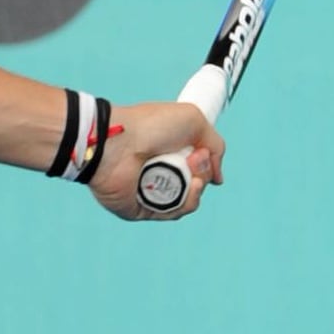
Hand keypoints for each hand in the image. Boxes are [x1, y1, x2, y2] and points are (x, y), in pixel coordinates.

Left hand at [86, 101, 226, 220]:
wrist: (117, 141)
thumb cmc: (149, 126)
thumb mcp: (193, 121)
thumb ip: (215, 145)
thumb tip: (217, 177)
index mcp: (165, 151)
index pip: (194, 166)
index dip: (204, 162)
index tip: (202, 152)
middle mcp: (156, 171)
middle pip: (194, 184)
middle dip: (202, 172)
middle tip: (194, 158)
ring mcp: (148, 191)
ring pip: (187, 201)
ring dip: (198, 189)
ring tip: (192, 173)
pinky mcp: (140, 208)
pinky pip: (172, 213)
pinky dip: (187, 202)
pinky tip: (191, 187)